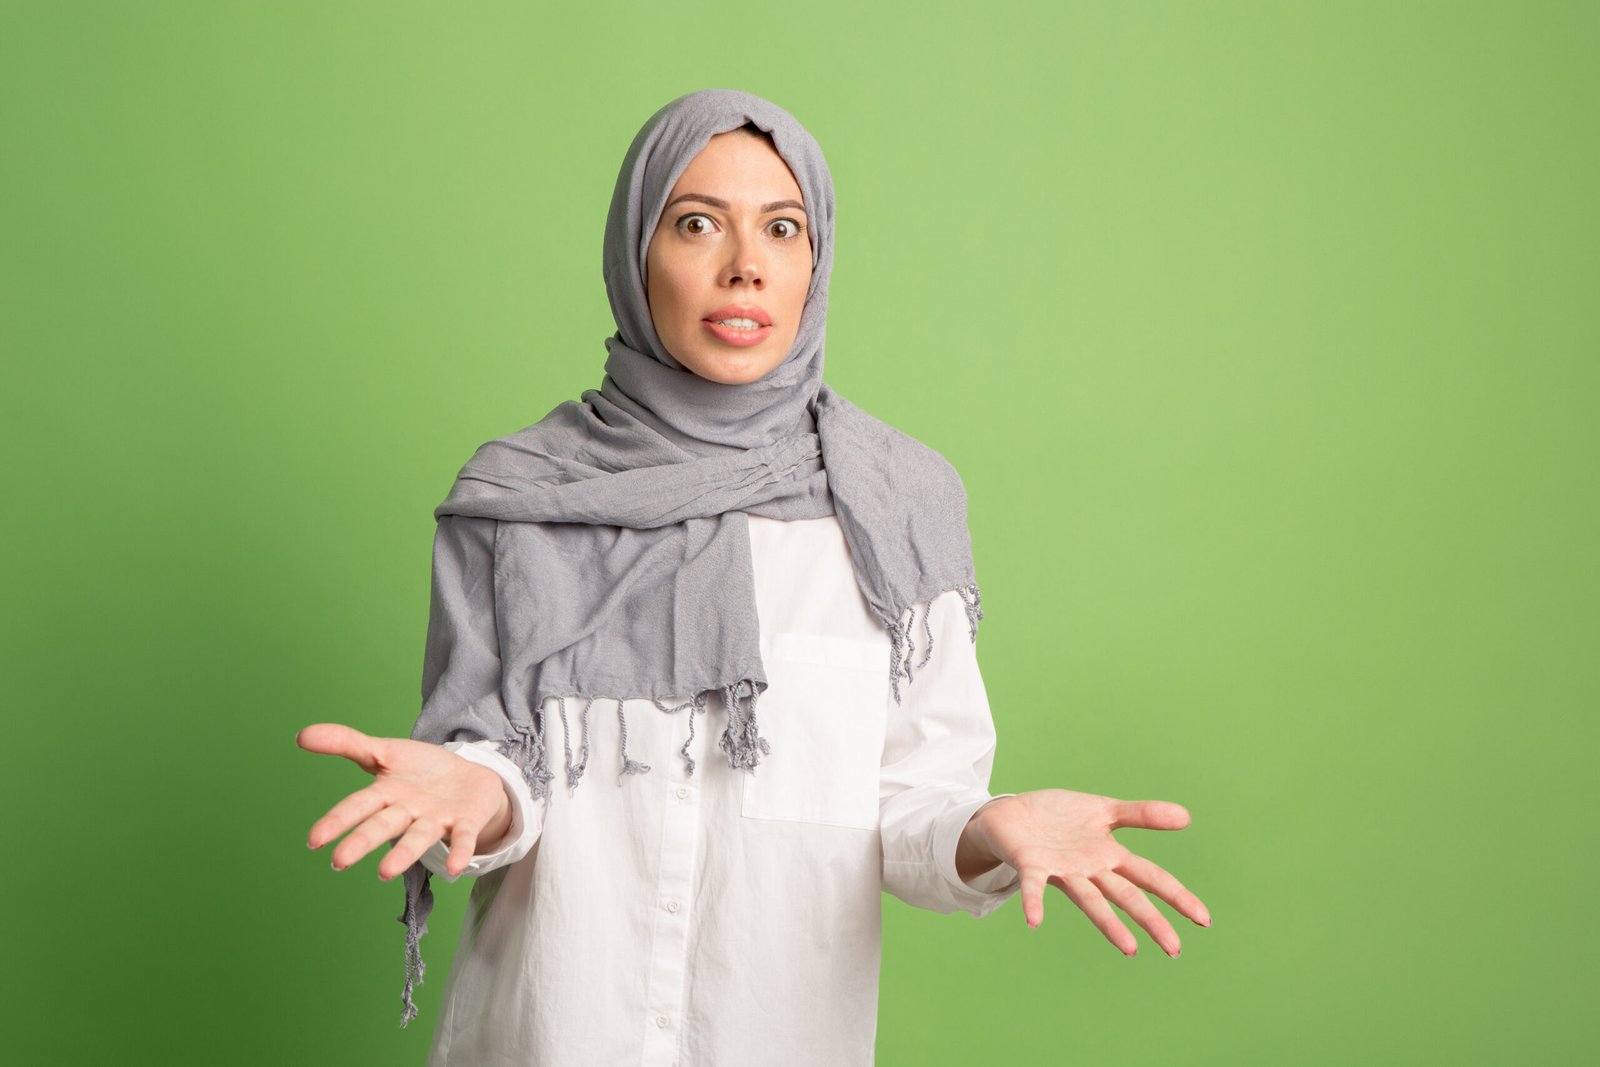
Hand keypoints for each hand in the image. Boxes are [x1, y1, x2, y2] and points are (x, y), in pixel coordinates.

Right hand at [297, 723, 512, 879]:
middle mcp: (408, 812)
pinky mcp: (466, 821)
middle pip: (383, 825)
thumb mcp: (385, 751)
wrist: (470, 778)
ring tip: (387, 872)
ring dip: (404, 854)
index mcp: (387, 794)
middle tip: (340, 862)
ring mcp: (437, 819)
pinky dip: (460, 851)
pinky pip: (463, 837)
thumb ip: (346, 743)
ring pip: (419, 837)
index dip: (338, 820)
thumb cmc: (420, 770)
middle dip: (362, 840)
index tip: (314, 839)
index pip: (358, 806)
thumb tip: (300, 735)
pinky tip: (458, 868)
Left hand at [959, 789, 1210, 956]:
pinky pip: (1033, 886)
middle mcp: (1088, 870)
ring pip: (1089, 899)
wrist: (1010, 813)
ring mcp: (1060, 870)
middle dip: (1150, 920)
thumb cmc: (1058, 817)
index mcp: (1108, 856)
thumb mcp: (1104, 810)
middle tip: (1174, 950)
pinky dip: (1034, 903)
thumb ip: (1142, 815)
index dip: (1176, 896)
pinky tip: (1034, 921)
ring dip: (1108, 923)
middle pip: (1125, 895)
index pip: (1150, 877)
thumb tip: (1187, 817)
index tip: (1204, 920)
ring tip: (1129, 948)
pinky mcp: (1031, 865)